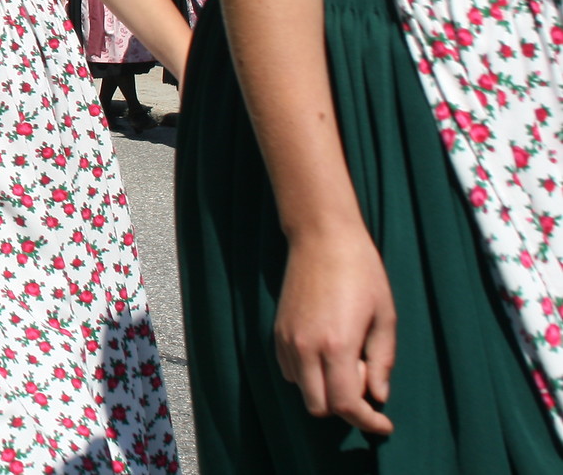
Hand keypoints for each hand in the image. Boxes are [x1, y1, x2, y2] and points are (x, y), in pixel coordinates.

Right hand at [275, 226, 396, 435]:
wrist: (321, 237)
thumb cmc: (361, 272)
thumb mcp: (385, 318)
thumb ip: (382, 362)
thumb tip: (379, 396)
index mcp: (337, 346)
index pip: (346, 405)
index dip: (367, 421)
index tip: (384, 423)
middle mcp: (306, 347)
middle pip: (319, 406)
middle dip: (345, 407)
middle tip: (365, 380)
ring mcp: (287, 339)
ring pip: (302, 390)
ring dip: (325, 389)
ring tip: (346, 359)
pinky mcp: (277, 330)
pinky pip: (290, 370)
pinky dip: (309, 375)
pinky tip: (327, 352)